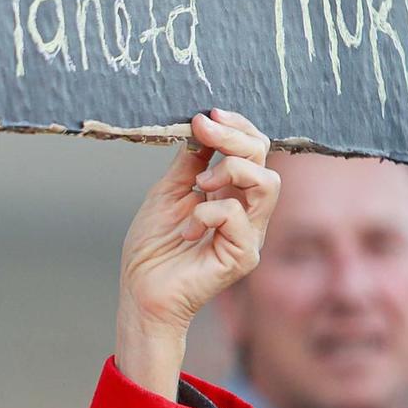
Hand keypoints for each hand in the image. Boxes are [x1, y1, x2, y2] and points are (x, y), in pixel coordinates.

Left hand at [115, 110, 278, 396]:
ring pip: (267, 184)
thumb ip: (189, 162)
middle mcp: (246, 211)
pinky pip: (238, 217)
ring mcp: (248, 234)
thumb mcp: (167, 192)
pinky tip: (187, 228)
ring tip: (200, 184)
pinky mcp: (242, 256)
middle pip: (264, 159)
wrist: (140, 292)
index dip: (236, 127)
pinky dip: (208, 212)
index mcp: (230, 193)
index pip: (252, 150)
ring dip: (231, 170)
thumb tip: (202, 125)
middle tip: (203, 129)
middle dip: (234, 137)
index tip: (206, 116)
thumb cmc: (152, 249)